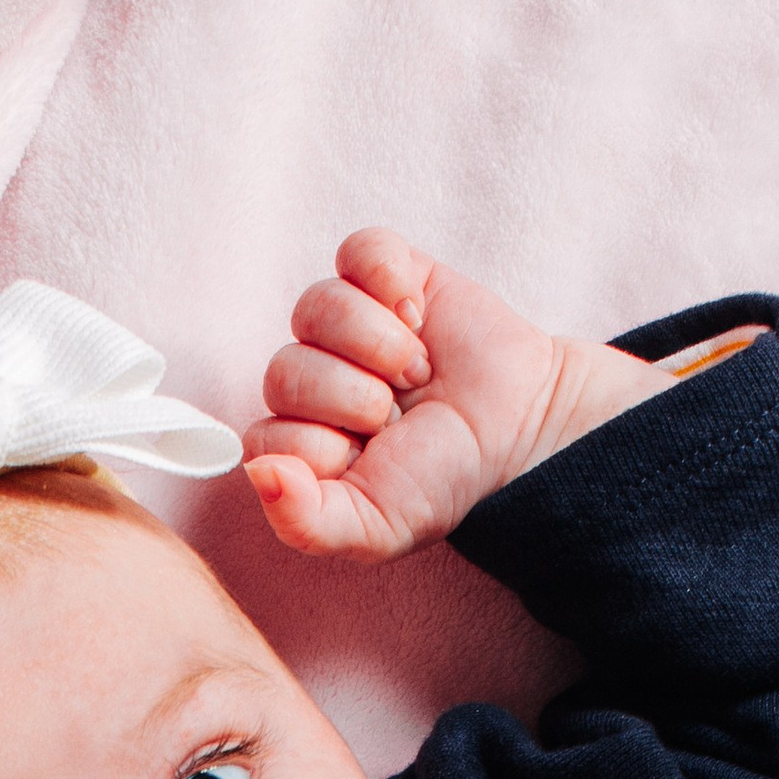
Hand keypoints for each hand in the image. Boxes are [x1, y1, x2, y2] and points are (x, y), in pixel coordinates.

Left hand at [243, 227, 669, 562]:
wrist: (522, 430)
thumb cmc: (446, 479)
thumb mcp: (378, 527)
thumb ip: (305, 523)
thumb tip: (257, 473)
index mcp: (299, 443)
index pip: (266, 436)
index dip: (323, 446)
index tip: (373, 455)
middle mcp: (311, 379)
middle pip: (283, 371)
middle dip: (354, 399)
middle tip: (400, 413)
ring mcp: (344, 322)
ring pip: (315, 307)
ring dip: (377, 344)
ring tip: (417, 370)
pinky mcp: (386, 273)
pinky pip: (357, 251)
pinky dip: (389, 279)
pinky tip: (417, 314)